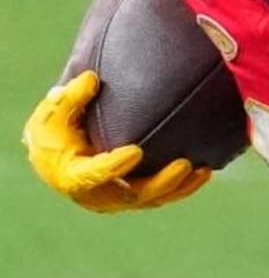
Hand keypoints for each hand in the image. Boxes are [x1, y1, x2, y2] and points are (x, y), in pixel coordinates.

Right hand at [22, 71, 210, 212]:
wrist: (56, 157)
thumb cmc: (55, 132)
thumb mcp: (53, 114)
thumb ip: (70, 98)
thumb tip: (90, 78)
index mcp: (73, 178)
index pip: (95, 175)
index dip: (114, 166)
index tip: (135, 151)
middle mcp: (98, 195)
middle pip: (133, 195)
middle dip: (161, 182)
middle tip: (184, 164)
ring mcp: (118, 199)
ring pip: (153, 199)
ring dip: (180, 187)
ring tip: (204, 170)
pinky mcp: (134, 197)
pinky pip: (161, 196)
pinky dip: (183, 187)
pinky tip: (206, 171)